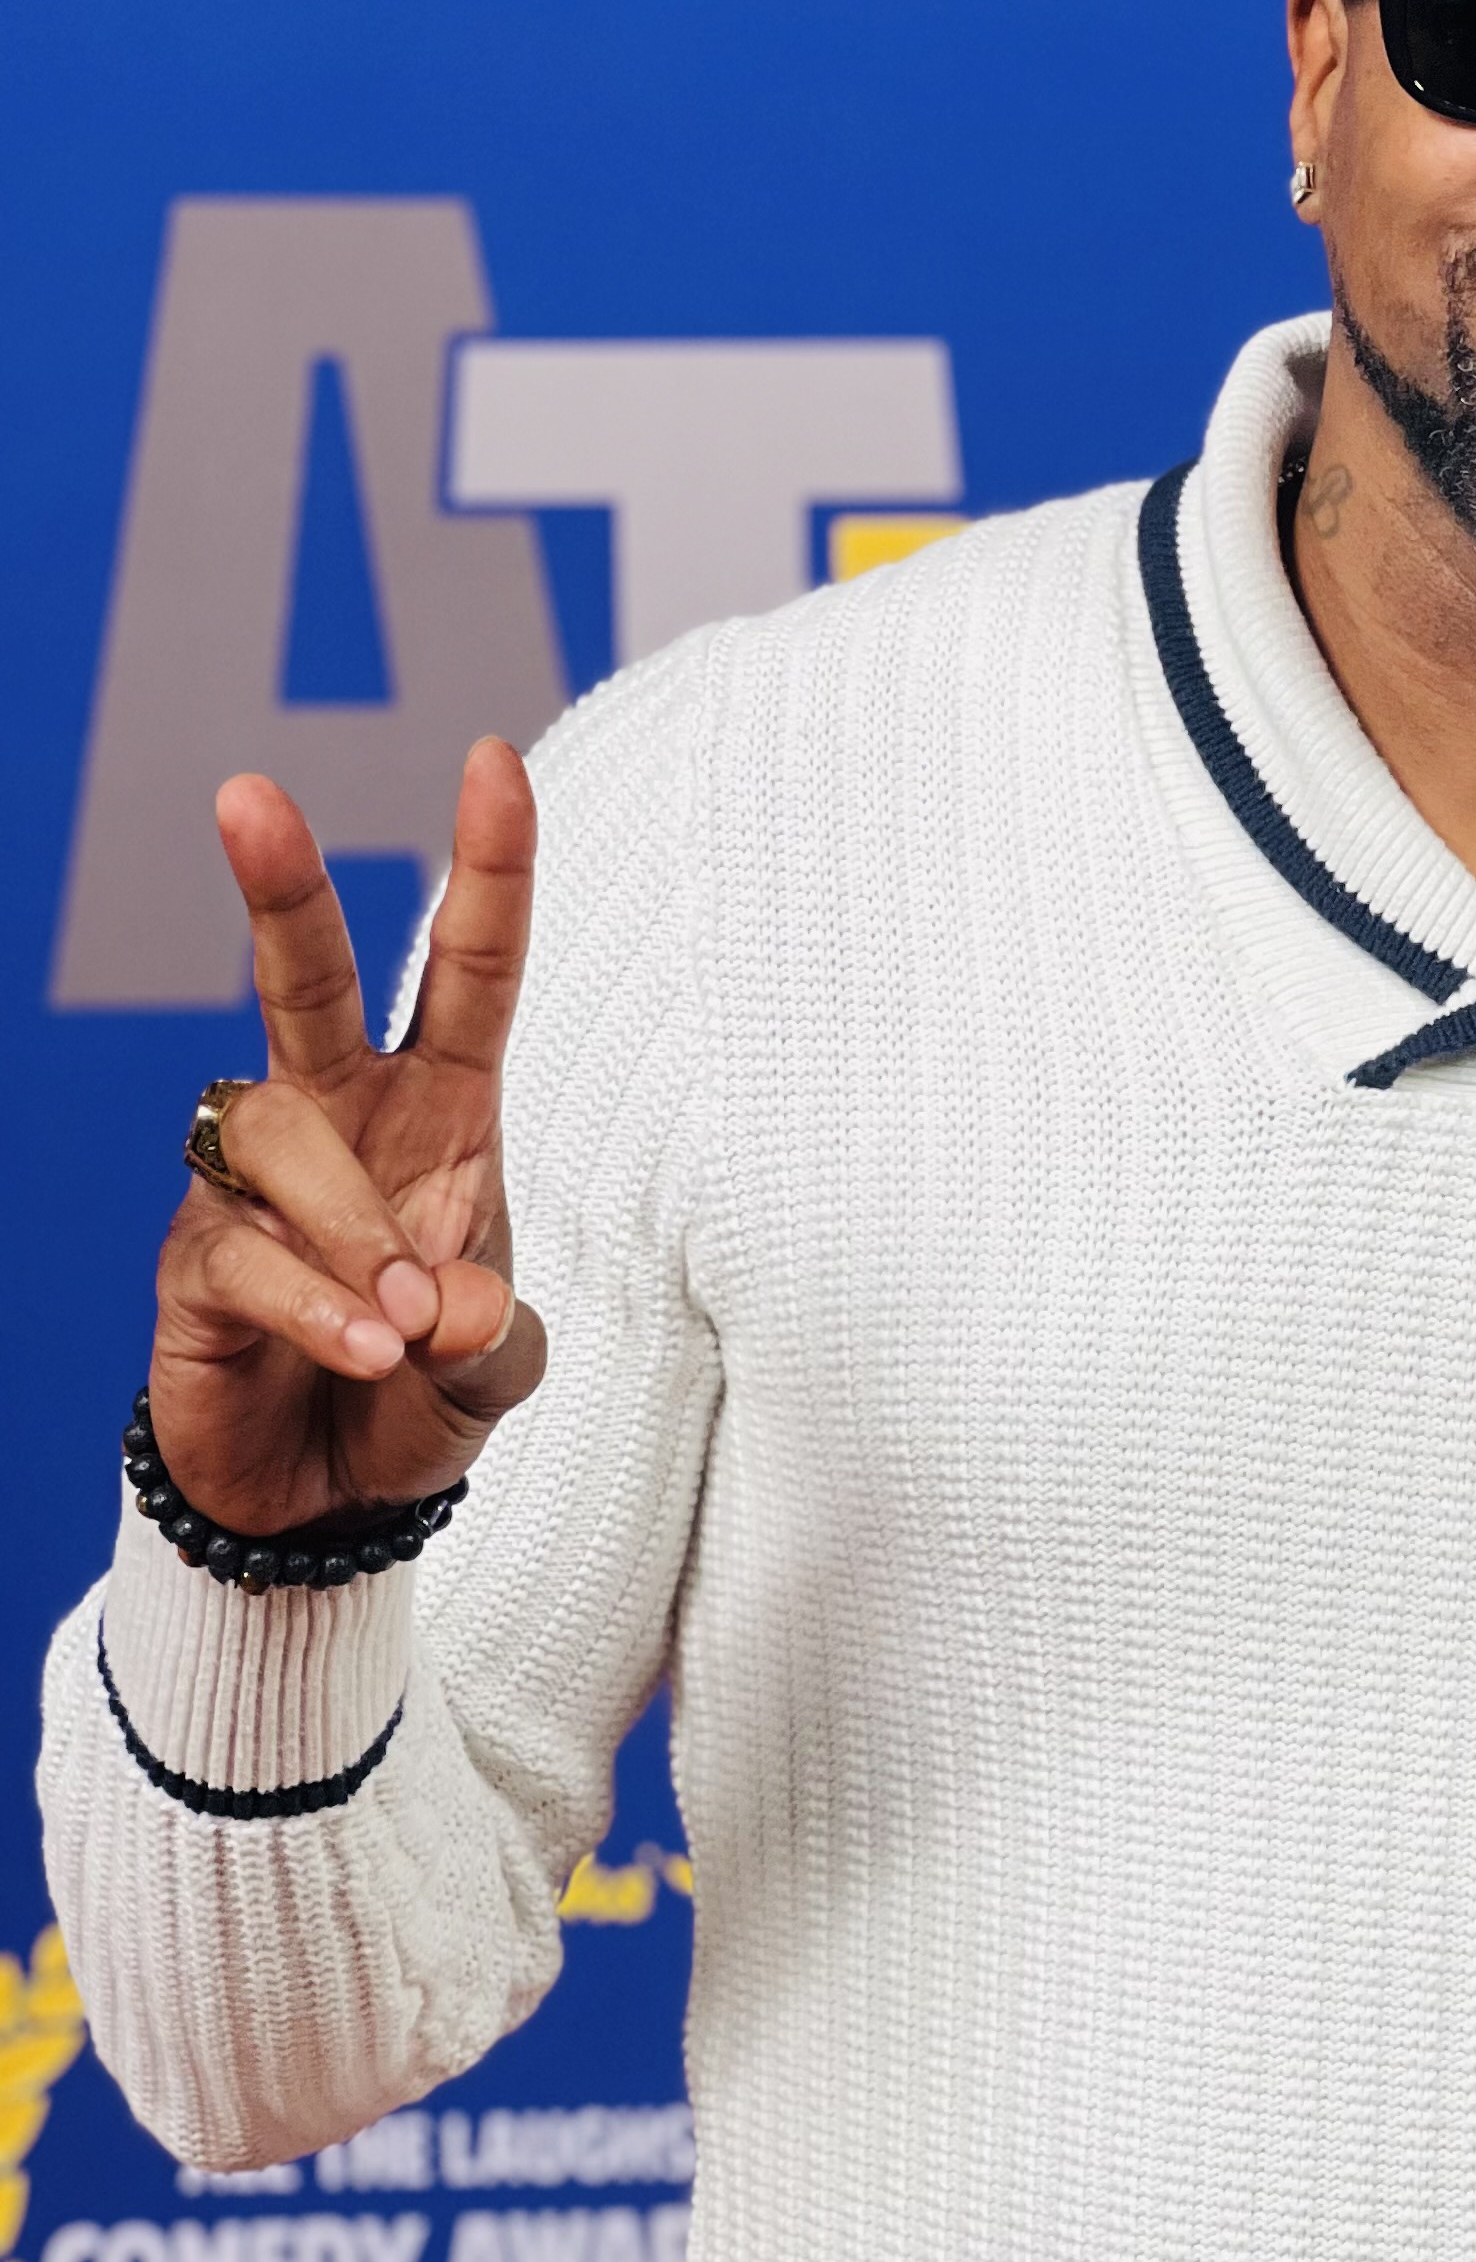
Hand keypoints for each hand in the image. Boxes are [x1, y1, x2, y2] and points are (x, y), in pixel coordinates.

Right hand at [146, 740, 549, 1535]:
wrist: (325, 1503)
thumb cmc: (418, 1395)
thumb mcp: (490, 1370)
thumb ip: (489, 1334)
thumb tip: (440, 1296)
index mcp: (440, 1114)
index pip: (467, 974)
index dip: (485, 870)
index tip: (493, 758)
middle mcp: (339, 1123)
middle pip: (301, 981)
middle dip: (282, 887)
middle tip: (248, 794)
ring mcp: (251, 1187)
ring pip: (282, 1138)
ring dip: (353, 1229)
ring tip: (400, 1324)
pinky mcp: (196, 1263)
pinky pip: (247, 1256)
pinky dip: (318, 1307)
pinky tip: (363, 1352)